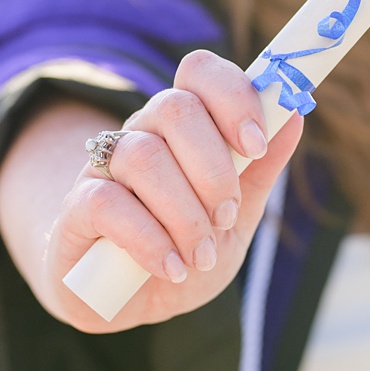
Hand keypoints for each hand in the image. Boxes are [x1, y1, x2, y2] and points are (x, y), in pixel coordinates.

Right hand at [4, 51, 302, 333]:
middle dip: (215, 168)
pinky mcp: (75, 209)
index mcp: (184, 127)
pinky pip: (106, 203)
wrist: (124, 298)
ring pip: (143, 156)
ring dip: (185, 213)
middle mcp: (140, 135)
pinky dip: (149, 240)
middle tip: (228, 216)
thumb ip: (260, 170)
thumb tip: (293, 116)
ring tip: (201, 256)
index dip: (233, 97)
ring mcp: (103, 169)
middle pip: (174, 108)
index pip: (199, 72)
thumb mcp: (236, 216)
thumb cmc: (185, 248)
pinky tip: (171, 268)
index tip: (256, 146)